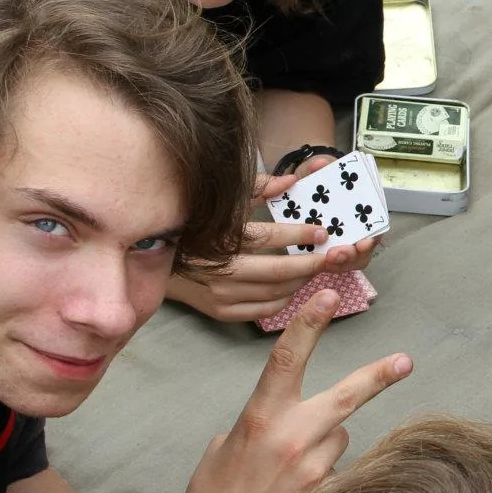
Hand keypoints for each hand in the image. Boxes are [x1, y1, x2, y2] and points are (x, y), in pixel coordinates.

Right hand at [157, 289, 411, 492]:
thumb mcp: (226, 445)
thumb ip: (262, 420)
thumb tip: (286, 416)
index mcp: (261, 417)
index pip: (288, 357)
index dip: (310, 322)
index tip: (328, 295)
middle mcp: (292, 438)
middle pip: (347, 396)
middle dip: (379, 376)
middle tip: (404, 360)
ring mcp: (313, 470)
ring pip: (339, 438)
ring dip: (325, 444)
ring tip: (290, 472)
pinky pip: (337, 470)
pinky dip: (324, 474)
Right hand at [169, 174, 377, 321]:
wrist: (161, 263)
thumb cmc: (198, 227)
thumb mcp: (224, 202)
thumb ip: (259, 188)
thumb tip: (291, 180)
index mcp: (220, 238)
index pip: (268, 237)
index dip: (299, 235)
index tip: (322, 232)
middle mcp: (220, 269)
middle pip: (278, 271)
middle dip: (310, 263)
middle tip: (330, 255)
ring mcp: (221, 294)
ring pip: (275, 293)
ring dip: (301, 281)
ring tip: (314, 267)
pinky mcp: (222, 312)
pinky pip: (264, 310)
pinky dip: (284, 299)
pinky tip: (292, 285)